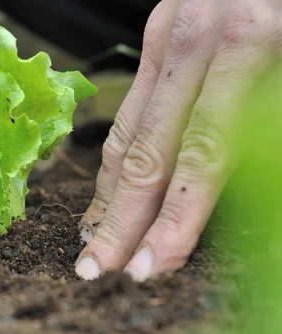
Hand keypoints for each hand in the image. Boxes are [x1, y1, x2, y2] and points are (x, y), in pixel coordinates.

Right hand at [75, 0, 280, 280]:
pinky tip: (107, 196)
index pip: (201, 153)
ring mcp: (164, 38)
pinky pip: (129, 111)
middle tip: (99, 272)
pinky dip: (115, 162)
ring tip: (94, 244)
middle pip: (148, 151)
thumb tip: (227, 187)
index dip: (173, 218)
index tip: (150, 265)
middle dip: (122, 220)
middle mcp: (191, 42)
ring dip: (109, 197)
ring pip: (127, 133)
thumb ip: (271, 120)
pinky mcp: (154, 38)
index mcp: (245, 42)